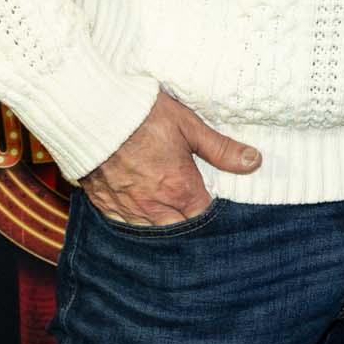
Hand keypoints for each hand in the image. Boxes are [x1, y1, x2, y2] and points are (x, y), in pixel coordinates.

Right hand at [80, 92, 259, 226]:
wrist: (89, 114)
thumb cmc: (142, 115)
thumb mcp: (188, 126)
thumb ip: (221, 149)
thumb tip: (254, 162)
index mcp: (179, 188)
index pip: (204, 215)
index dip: (211, 209)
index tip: (215, 198)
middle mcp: (153, 205)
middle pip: (179, 228)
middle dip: (189, 219)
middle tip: (193, 204)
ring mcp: (126, 206)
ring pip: (151, 229)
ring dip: (163, 222)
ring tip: (170, 208)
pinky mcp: (103, 202)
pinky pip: (124, 222)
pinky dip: (135, 218)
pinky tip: (140, 208)